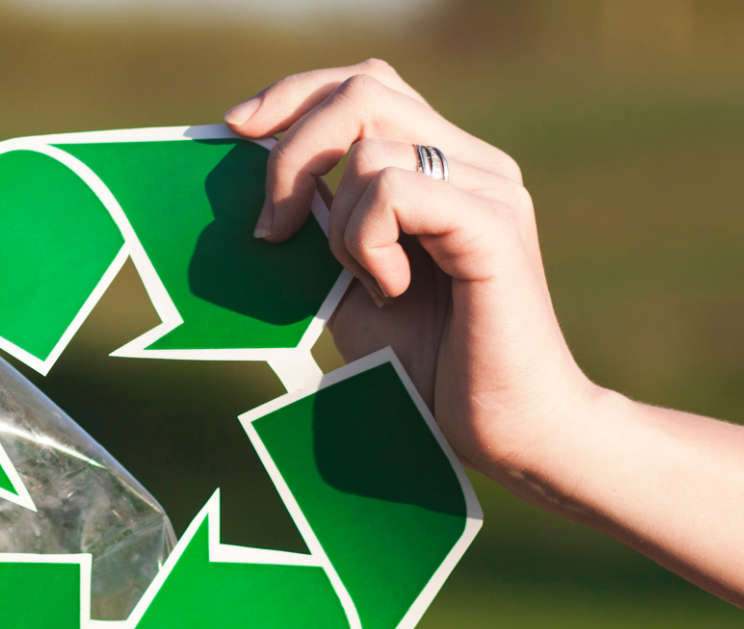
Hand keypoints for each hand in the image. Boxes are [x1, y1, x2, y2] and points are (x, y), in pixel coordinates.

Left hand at [224, 59, 608, 482]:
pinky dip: (370, 242)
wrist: (505, 430)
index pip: (366, 84)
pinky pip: (397, 191)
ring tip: (371, 284)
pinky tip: (392, 288)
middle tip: (274, 228)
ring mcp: (492, 188)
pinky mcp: (496, 225)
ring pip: (371, 148)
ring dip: (340, 224)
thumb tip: (257, 183)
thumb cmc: (430, 368)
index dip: (295, 95)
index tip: (237, 129)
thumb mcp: (349, 286)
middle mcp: (475, 163)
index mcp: (445, 166)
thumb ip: (319, 230)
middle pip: (364, 90)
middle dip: (293, 151)